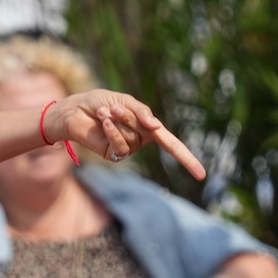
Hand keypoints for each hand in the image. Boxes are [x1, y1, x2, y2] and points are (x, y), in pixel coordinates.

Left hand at [45, 90, 205, 179]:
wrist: (75, 110)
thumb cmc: (100, 103)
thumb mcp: (125, 102)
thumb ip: (142, 113)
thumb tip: (157, 128)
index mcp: (147, 127)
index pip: (172, 145)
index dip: (187, 159)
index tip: (202, 175)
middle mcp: (140, 140)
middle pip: (148, 132)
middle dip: (131, 116)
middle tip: (114, 107)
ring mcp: (127, 149)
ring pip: (134, 138)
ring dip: (120, 121)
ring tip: (105, 112)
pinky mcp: (112, 154)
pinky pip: (120, 146)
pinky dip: (113, 131)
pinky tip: (103, 122)